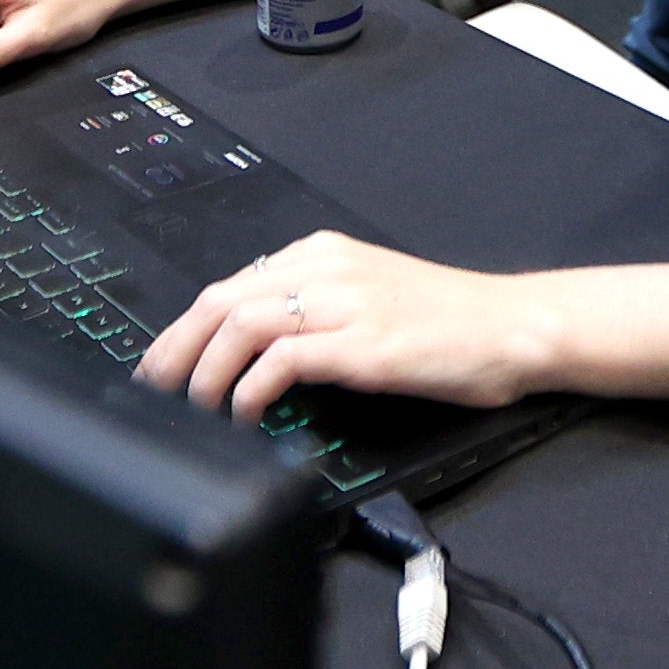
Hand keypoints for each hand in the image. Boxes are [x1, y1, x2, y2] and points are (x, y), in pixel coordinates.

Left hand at [138, 231, 542, 417]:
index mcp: (324, 254)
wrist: (514, 328)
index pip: (228, 286)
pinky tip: (246, 414)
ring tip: (194, 410)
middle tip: (154, 392)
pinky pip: (285, 359)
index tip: (159, 366)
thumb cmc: (448, 324)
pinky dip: (252, 389)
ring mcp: (348, 304)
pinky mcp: (367, 345)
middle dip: (175, 351)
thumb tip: (252, 349)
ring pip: (243, 324)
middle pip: (221, 301)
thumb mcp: (369, 299)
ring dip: (205, 373)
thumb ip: (313, 310)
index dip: (181, 330)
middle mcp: (329, 269)